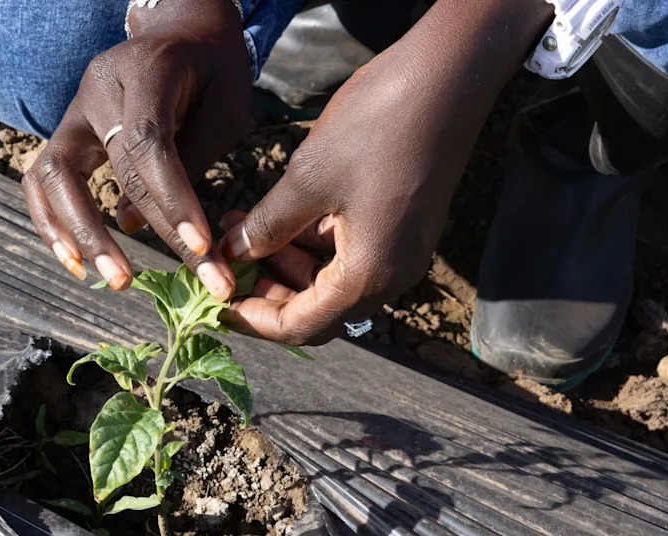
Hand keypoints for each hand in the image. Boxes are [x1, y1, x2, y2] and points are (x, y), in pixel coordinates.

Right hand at [23, 0, 250, 299]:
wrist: (182, 34)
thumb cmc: (213, 72)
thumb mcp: (223, 108)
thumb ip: (188, 162)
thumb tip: (138, 224)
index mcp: (145, 71)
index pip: (149, 143)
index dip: (173, 200)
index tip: (201, 247)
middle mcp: (97, 88)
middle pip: (108, 168)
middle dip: (145, 232)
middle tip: (168, 281)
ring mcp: (74, 110)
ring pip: (53, 176)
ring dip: (79, 234)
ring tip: (114, 280)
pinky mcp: (67, 134)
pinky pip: (44, 182)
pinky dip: (55, 224)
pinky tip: (76, 263)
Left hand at [220, 0, 551, 343]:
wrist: (449, 77)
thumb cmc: (377, 126)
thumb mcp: (307, 179)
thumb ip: (268, 226)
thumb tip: (233, 252)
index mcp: (368, 276)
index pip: (301, 326)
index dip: (254, 320)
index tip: (218, 302)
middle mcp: (390, 276)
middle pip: (318, 310)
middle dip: (268, 290)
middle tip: (228, 259)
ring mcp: (399, 252)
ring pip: (331, 281)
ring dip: (285, 262)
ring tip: (241, 226)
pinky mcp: (402, 228)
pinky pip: (349, 254)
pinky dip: (310, 243)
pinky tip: (278, 215)